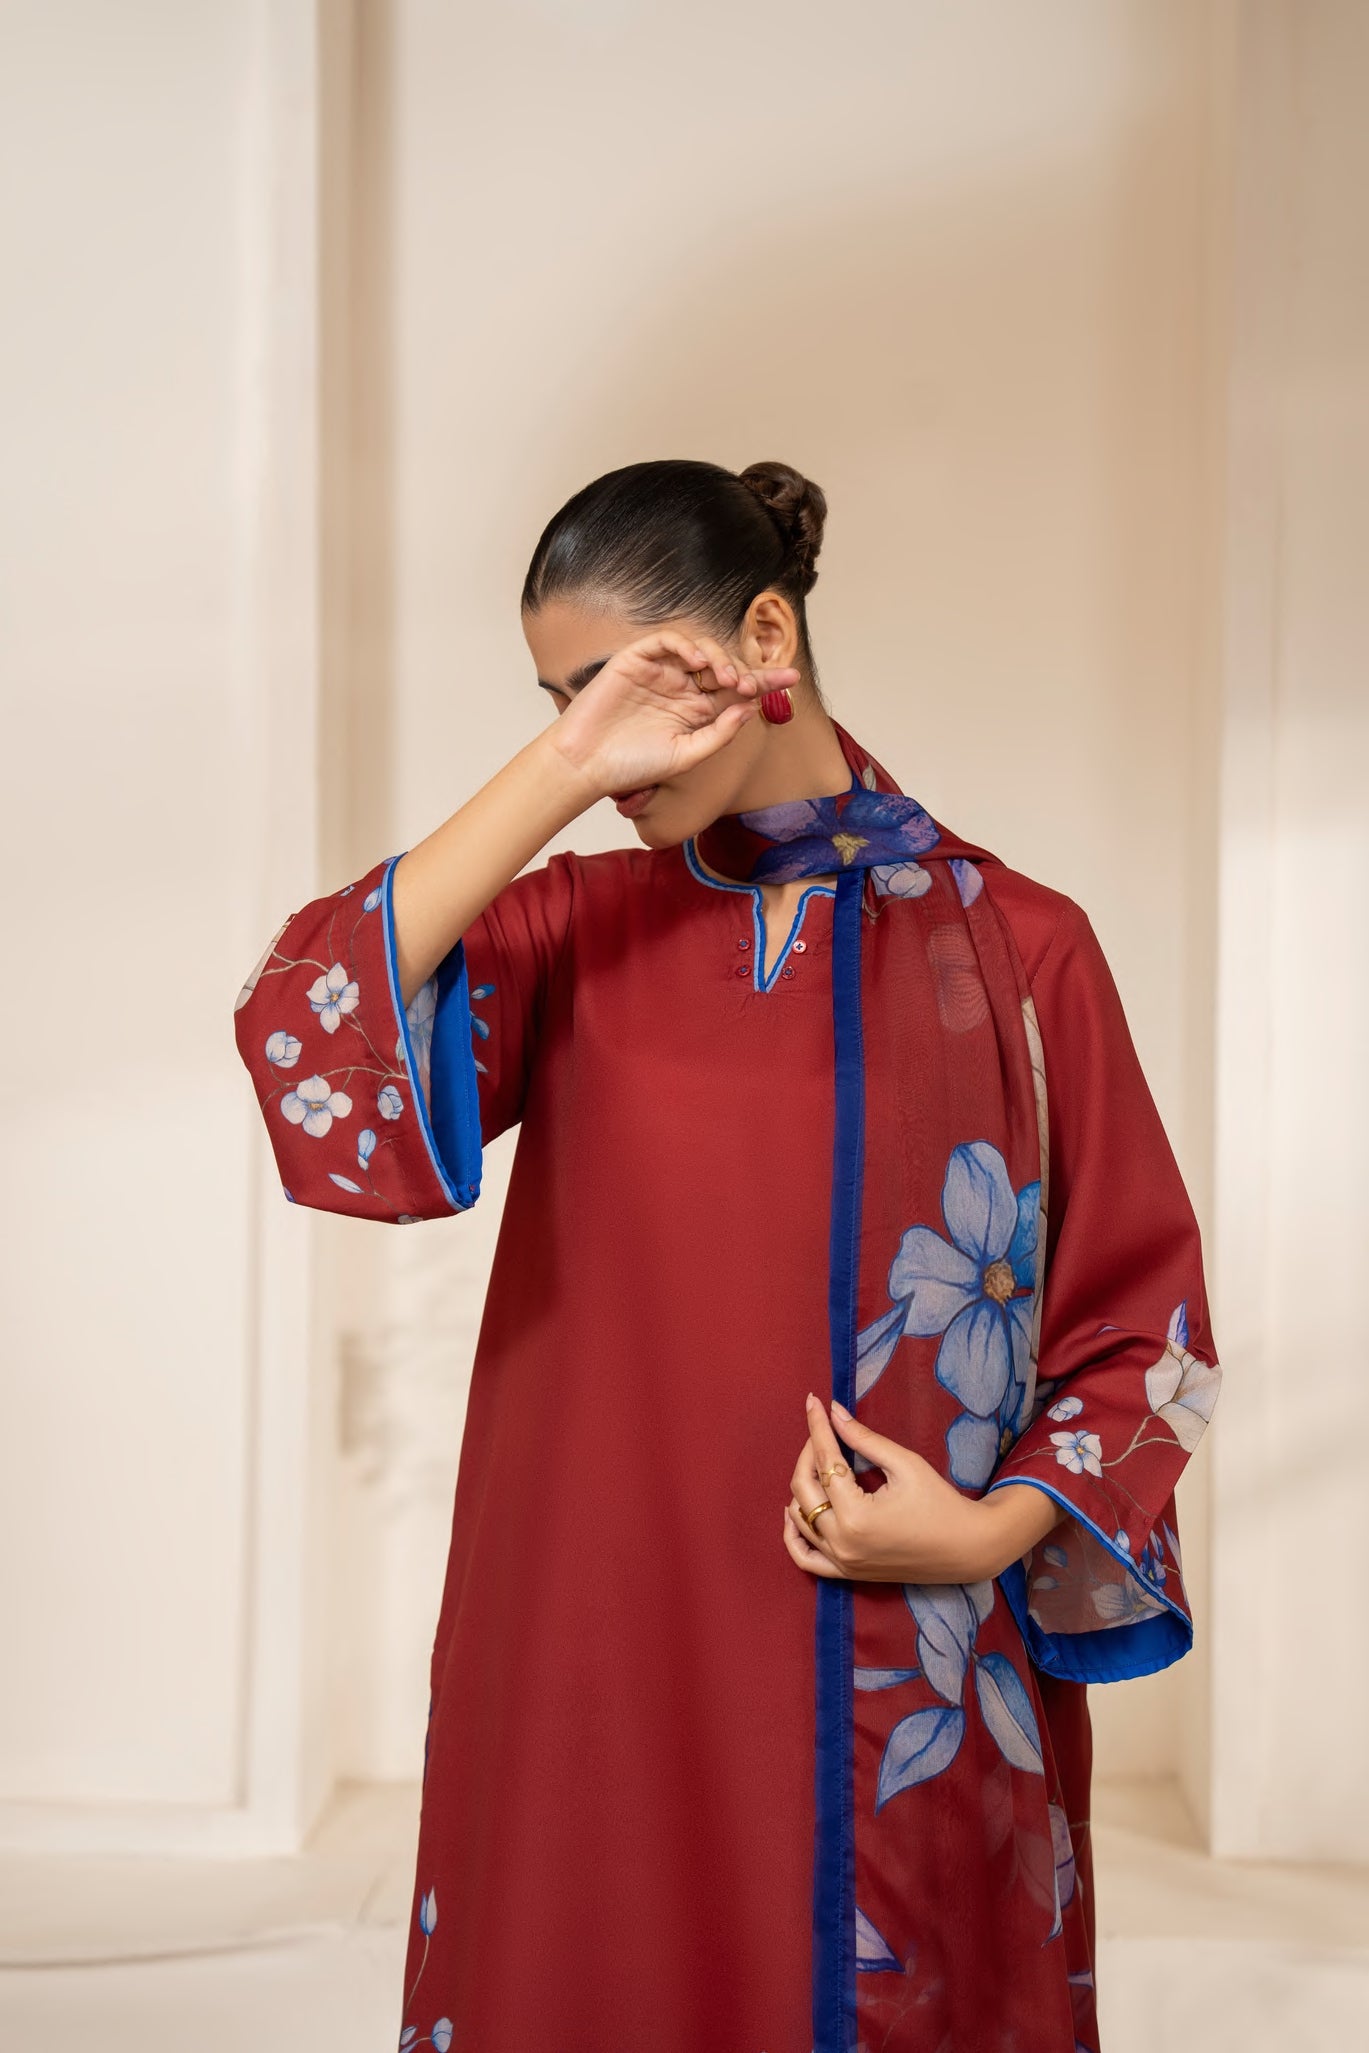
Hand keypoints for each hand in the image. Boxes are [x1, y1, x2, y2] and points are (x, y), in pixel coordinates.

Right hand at [545, 627, 798, 798]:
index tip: (792, 679)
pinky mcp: (636, 659)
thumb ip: (719, 733)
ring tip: (723, 677)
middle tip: (744, 685)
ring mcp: (660, 672)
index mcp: (697, 712)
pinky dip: (685, 644)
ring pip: (699, 648)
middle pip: (723, 666)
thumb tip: (750, 708)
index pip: (737, 691)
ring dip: (717, 657)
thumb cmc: (633, 766)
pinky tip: (696, 661)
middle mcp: (682, 688)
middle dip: (742, 670)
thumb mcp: (686, 755)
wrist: (587, 764)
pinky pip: (666, 641)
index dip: (765, 682)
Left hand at [783, 1393, 1063, 1586]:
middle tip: (821, 1429)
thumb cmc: (940, 1503)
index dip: (818, 1427)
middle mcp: (842, 1542)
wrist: (966, 1548)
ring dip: (801, 1487)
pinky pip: (806, 1559)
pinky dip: (793, 1536)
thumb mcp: (905, 1464)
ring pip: (799, 1520)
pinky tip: (793, 1511)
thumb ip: (863, 1439)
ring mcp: (842, 1562)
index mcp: (856, 1516)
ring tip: (814, 1460)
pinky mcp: (847, 1573)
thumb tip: (834, 1412)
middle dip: (808, 1452)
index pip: (825, 1462)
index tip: (812, 1401)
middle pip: (804, 1489)